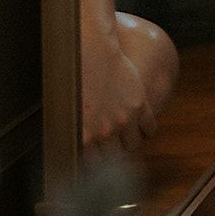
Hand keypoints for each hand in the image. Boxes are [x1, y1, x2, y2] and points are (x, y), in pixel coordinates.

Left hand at [82, 33, 156, 153]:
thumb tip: (76, 148)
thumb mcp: (64, 110)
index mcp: (83, 137)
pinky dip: (146, 129)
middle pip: (115, 158)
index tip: (96, 156)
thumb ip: (73, 133)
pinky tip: (140, 124)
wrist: (89, 51)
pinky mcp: (140, 106)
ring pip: (134, 145)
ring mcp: (124, 120)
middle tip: (109, 144)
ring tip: (125, 134)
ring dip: (129, 141)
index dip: (95, 160)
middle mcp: (104, 133)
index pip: (93, 164)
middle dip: (112, 152)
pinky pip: (150, 128)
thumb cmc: (71, 77)